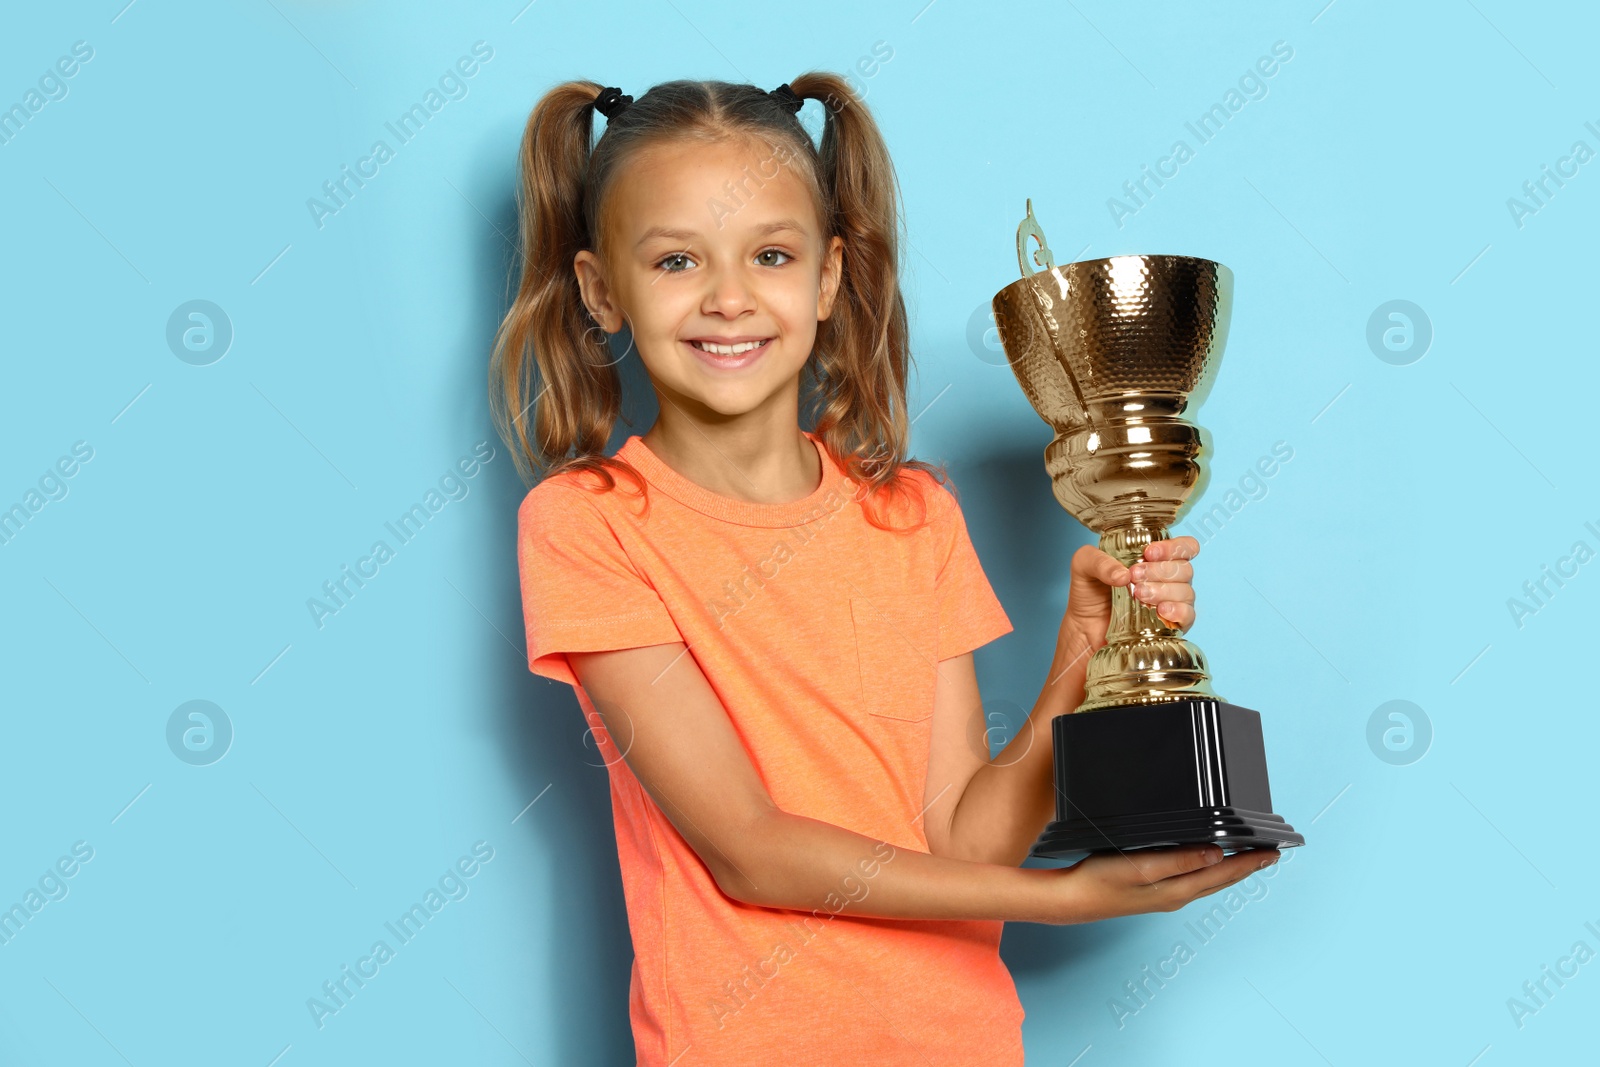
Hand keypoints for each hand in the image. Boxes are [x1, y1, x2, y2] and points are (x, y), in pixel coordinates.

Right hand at [1041, 845, 1279, 923]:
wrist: (1072, 901)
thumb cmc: (1101, 881)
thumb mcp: (1141, 866)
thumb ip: (1179, 860)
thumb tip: (1216, 854)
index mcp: (1178, 890)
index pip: (1224, 872)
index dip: (1250, 862)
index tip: (1274, 852)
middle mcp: (1177, 895)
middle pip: (1221, 879)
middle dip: (1247, 865)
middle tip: (1270, 854)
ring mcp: (1165, 895)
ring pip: (1208, 880)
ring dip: (1230, 868)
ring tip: (1247, 857)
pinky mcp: (1153, 891)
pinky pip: (1192, 880)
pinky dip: (1208, 869)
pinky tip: (1205, 862)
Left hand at [1058, 535, 1199, 652]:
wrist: (1084, 627)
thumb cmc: (1089, 592)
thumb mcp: (1084, 565)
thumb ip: (1098, 560)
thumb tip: (1124, 574)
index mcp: (1155, 559)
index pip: (1184, 547)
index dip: (1173, 547)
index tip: (1149, 553)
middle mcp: (1168, 579)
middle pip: (1184, 569)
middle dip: (1160, 571)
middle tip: (1134, 577)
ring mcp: (1173, 602)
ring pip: (1186, 591)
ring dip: (1163, 590)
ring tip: (1139, 595)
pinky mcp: (1172, 625)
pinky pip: (1188, 616)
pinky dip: (1178, 611)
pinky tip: (1161, 610)